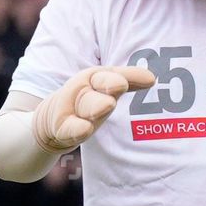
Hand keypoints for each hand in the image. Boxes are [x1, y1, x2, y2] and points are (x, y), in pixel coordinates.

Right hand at [32, 65, 156, 151]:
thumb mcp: (106, 85)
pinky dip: (77, 129)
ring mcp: (72, 110)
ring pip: (86, 108)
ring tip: (107, 105)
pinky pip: (69, 129)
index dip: (123, 78)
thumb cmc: (88, 98)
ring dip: (95, 106)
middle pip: (99, 87)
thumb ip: (130, 79)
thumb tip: (153, 78)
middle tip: (120, 86)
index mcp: (95, 80)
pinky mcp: (62, 129)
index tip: (139, 81)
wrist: (52, 120)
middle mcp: (83, 92)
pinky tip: (85, 129)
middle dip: (108, 87)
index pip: (108, 76)